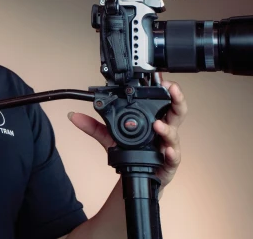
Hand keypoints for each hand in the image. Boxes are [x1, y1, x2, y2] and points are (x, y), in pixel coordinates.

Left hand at [68, 74, 187, 189]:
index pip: (161, 99)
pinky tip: (166, 149)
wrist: (136, 175)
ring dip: (168, 128)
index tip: (161, 77)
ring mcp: (168, 145)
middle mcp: (164, 129)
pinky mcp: (169, 162)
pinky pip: (173, 156)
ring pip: (174, 133)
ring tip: (158, 124)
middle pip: (177, 111)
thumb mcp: (110, 137)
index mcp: (153, 118)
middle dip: (178, 99)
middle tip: (172, 89)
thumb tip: (74, 116)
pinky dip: (170, 152)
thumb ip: (93, 125)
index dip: (164, 87)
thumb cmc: (130, 153)